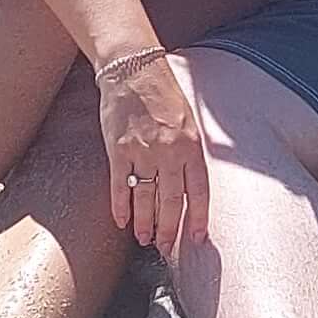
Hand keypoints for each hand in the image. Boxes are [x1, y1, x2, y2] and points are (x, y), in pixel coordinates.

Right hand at [98, 49, 208, 254]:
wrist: (133, 70)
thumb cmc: (162, 93)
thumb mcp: (188, 120)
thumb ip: (189, 151)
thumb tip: (188, 182)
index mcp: (191, 145)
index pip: (198, 191)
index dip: (198, 217)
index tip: (197, 238)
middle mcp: (169, 152)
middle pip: (171, 202)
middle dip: (169, 229)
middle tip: (166, 248)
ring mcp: (143, 152)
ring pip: (146, 198)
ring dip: (145, 223)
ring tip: (145, 240)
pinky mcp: (118, 150)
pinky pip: (121, 186)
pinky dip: (120, 206)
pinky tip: (122, 221)